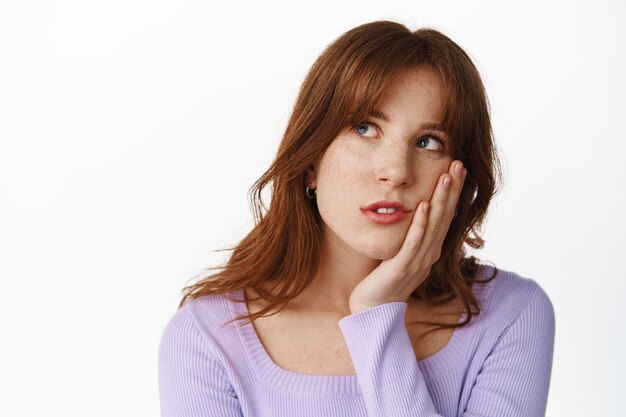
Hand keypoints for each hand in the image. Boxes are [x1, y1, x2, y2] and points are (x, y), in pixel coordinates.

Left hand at [348, 160, 466, 313]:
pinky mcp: (401, 268)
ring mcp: (417, 261)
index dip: (453, 192)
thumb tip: (414, 210)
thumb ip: (410, 235)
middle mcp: (429, 254)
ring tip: (445, 177)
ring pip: (433, 227)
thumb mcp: (402, 254)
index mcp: (430, 250)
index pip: (445, 215)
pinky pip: (413, 243)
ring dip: (440, 201)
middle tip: (458, 164)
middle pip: (444, 217)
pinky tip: (424, 205)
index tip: (458, 168)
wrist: (373, 311)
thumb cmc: (385, 280)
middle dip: (452, 190)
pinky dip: (420, 224)